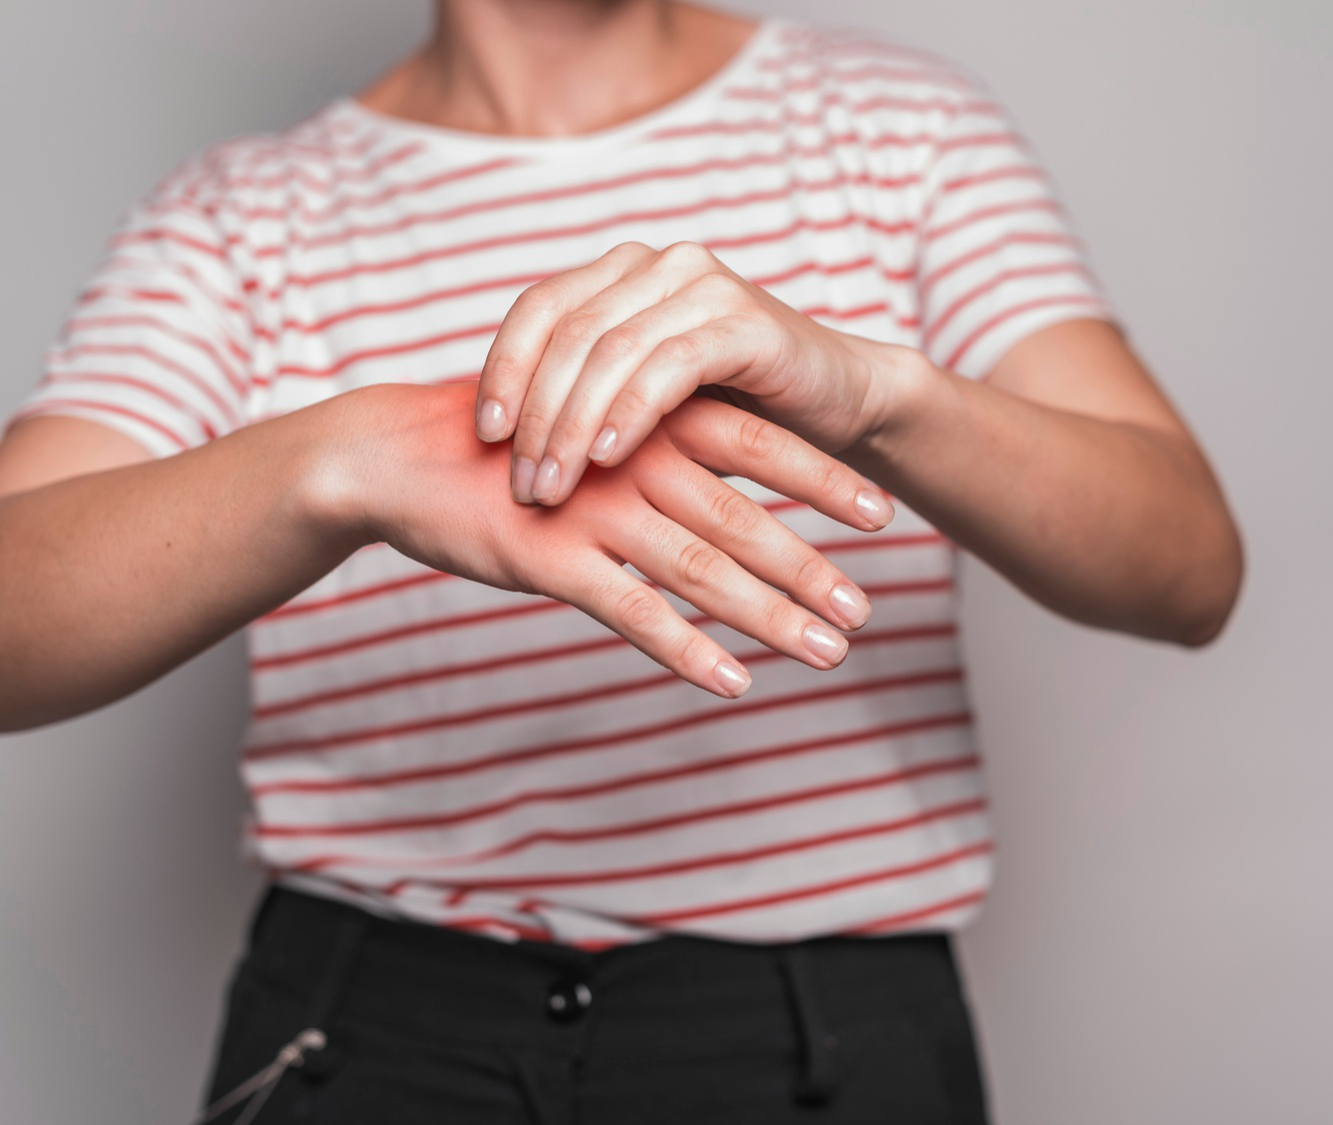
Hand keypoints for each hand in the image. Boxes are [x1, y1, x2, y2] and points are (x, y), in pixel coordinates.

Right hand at [328, 382, 893, 697]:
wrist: (399, 454)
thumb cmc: (512, 442)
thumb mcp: (597, 423)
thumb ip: (663, 441)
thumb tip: (730, 469)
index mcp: (653, 418)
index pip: (760, 444)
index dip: (823, 479)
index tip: (883, 513)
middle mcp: (636, 459)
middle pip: (745, 517)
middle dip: (812, 566)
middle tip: (867, 609)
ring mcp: (594, 509)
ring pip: (702, 569)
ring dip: (771, 615)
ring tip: (828, 652)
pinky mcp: (551, 557)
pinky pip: (632, 611)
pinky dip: (686, 649)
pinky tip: (734, 682)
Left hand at [471, 241, 921, 504]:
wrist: (838, 406)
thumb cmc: (735, 414)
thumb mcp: (645, 405)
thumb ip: (583, 402)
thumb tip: (497, 448)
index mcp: (624, 273)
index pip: (539, 309)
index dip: (502, 370)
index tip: (482, 437)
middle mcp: (659, 264)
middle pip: (569, 333)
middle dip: (536, 415)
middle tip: (522, 484)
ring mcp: (704, 285)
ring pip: (611, 350)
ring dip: (574, 425)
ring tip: (555, 486)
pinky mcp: (744, 322)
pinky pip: (669, 365)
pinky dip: (632, 412)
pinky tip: (609, 457)